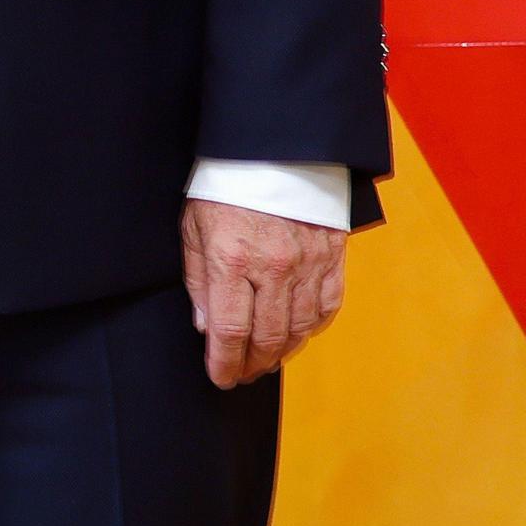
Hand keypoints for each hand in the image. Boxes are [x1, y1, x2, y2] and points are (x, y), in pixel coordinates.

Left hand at [181, 197, 348, 387]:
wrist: (272, 146)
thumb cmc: (224, 185)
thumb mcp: (193, 227)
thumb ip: (198, 280)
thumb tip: (206, 327)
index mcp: (232, 259)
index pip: (230, 331)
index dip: (224, 363)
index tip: (220, 378)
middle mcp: (274, 267)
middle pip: (268, 337)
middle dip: (252, 363)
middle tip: (241, 374)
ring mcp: (308, 262)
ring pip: (301, 328)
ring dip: (283, 352)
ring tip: (265, 360)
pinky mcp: (332, 255)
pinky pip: (328, 306)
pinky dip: (312, 328)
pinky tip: (297, 334)